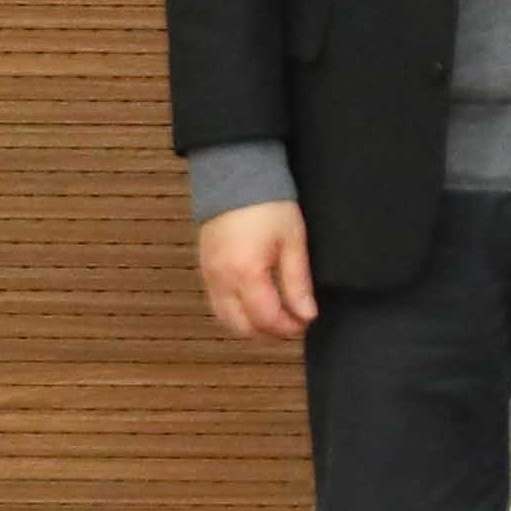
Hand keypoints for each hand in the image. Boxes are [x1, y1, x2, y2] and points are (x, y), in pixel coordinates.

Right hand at [197, 198, 317, 341]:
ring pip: (226, 320)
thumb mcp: (293, 242)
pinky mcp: (204, 270)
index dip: (288, 328)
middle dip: (269, 333)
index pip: (267, 319)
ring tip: (278, 319)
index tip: (306, 324)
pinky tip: (256, 306)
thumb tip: (306, 315)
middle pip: (243, 327)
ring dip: (251, 326)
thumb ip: (298, 283)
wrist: (236, 177)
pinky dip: (236, 314)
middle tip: (293, 326)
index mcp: (246, 274)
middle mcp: (221, 281)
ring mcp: (208, 276)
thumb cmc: (269, 206)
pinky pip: (217, 304)